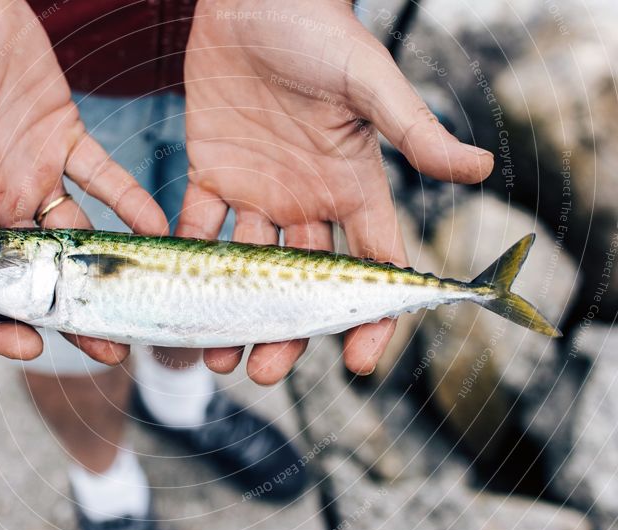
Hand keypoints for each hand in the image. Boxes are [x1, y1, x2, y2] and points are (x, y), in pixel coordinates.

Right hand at [0, 0, 167, 361]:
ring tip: (139, 307)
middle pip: (39, 276)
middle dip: (72, 315)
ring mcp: (34, 171)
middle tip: (111, 349)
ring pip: (77, 235)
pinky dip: (130, 201)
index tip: (32, 347)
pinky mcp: (64, 135)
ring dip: (108, 270)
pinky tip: (157, 228)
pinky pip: (104, 176)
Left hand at [181, 0, 493, 383]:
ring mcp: (257, 192)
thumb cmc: (318, 30)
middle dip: (285, 331)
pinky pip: (197, 226)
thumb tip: (479, 169)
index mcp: (349, 187)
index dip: (371, 317)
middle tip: (264, 371)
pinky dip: (185, 258)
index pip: (371, 266)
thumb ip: (414, 130)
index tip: (363, 363)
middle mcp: (306, 201)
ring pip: (247, 268)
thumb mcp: (369, 82)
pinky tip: (176, 293)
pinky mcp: (211, 173)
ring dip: (233, 311)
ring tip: (216, 356)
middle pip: (301, 284)